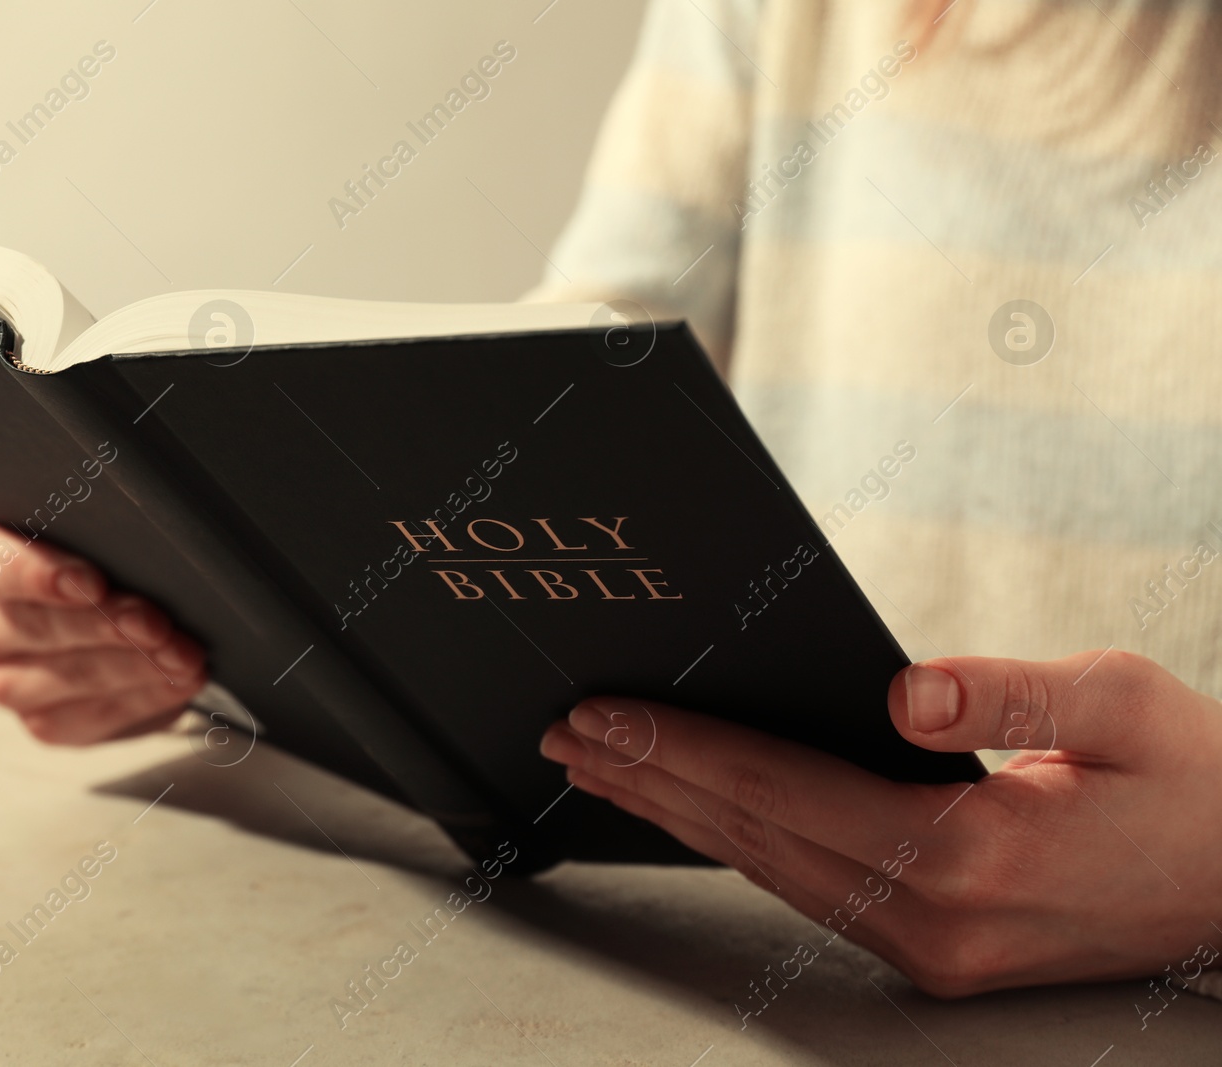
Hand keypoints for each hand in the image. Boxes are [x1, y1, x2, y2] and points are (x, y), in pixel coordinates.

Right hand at [0, 508, 206, 744]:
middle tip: (155, 623)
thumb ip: (106, 516)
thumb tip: (143, 532)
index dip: (33, 573)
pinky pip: (84, 716)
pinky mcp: (41, 719)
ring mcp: (4, 673)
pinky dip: (141, 698)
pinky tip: (178, 681)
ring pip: (54, 677)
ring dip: (128, 666)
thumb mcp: (111, 523)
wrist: (152, 616)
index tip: (91, 583)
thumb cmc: (121, 552)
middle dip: (101, 625)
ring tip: (181, 655)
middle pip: (26, 625)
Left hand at [540, 650, 1221, 996]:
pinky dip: (736, 839)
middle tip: (566, 732)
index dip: (684, 749)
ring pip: (768, 868)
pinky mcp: (930, 947)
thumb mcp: (1127, 706)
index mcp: (970, 856)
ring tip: (603, 765)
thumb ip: (1013, 695)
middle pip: (754, 836)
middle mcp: (932, 919)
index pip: (784, 793)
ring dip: (679, 813)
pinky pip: (803, 884)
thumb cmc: (1195, 782)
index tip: (602, 715)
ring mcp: (927, 947)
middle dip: (651, 780)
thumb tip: (902, 693)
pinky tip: (694, 809)